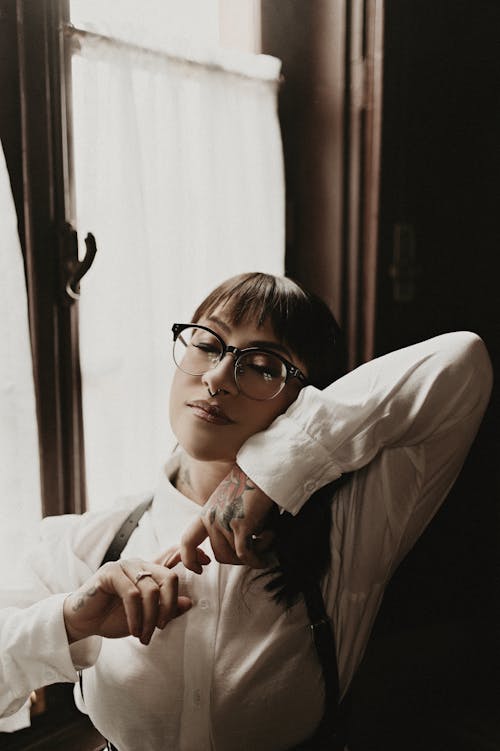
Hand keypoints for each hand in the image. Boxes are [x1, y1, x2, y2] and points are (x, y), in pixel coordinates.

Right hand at [63, 556, 191, 645]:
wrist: (83, 621)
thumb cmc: (113, 617)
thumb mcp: (145, 616)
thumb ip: (165, 608)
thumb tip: (189, 602)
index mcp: (149, 571)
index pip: (173, 556)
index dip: (191, 555)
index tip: (206, 562)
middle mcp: (139, 564)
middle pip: (169, 577)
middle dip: (169, 606)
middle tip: (161, 628)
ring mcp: (124, 566)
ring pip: (151, 589)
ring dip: (150, 618)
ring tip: (144, 636)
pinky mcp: (110, 573)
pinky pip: (132, 594)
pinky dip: (136, 616)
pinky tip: (134, 630)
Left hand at [175, 464, 275, 572]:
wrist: (264, 470)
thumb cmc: (254, 487)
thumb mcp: (232, 505)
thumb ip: (228, 524)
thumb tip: (241, 552)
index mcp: (206, 513)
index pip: (187, 541)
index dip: (190, 559)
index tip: (201, 567)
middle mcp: (210, 518)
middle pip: (220, 556)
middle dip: (240, 559)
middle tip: (258, 549)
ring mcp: (223, 523)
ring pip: (236, 557)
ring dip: (254, 554)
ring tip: (267, 537)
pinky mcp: (239, 526)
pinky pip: (247, 555)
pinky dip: (258, 560)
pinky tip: (266, 557)